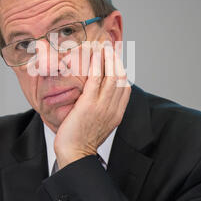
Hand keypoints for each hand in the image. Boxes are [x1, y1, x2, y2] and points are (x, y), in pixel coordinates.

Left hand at [53, 44, 130, 168]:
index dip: (122, 71)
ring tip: (103, 46)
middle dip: (116, 61)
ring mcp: (102, 106)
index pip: (125, 88)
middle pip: (120, 78)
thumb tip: (98, 100)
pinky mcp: (89, 104)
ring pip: (111, 76)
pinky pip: (96, 80)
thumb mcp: (98, 125)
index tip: (116, 60)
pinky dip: (97, 65)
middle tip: (110, 47)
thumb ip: (102, 111)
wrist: (75, 154)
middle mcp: (113, 108)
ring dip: (108, 59)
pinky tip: (95, 56)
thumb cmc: (82, 141)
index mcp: (117, 114)